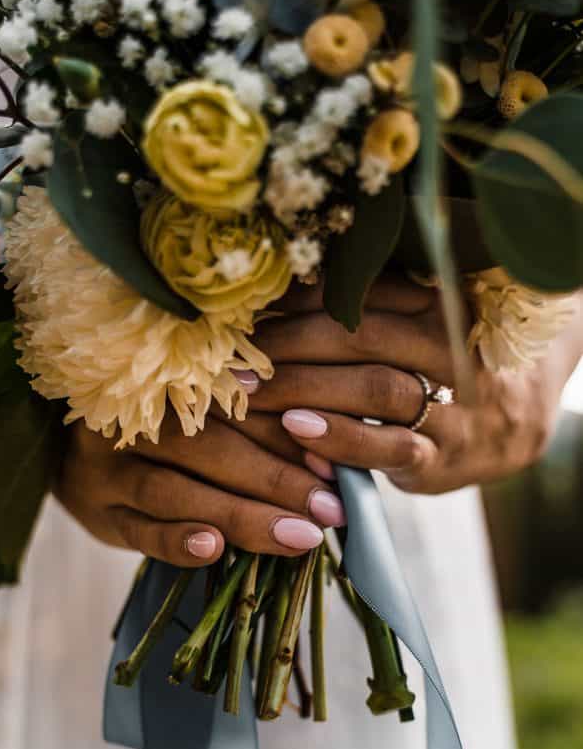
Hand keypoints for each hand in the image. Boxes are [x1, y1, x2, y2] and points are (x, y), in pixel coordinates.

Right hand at [55, 413, 346, 566]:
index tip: (334, 463)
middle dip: (276, 480)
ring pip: (176, 490)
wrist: (73, 454)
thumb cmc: (163, 432)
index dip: (286, 433)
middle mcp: (131, 417)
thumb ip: (254, 418)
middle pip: (208, 447)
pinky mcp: (98, 513)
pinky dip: (176, 541)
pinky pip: (137, 529)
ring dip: (240, 515)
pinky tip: (214, 550)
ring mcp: (107, 466)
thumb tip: (330, 453)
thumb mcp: (199, 411)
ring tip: (299, 538)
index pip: (234, 403)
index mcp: (165, 379)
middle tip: (330, 510)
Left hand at [231, 279, 582, 494]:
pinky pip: (390, 445)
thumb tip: (274, 294)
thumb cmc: (440, 366)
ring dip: (304, 388)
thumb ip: (365, 310)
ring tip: (251, 393)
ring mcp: (449, 402)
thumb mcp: (414, 326)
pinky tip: (297, 430)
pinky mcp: (442, 456)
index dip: (296, 301)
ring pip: (373, 387)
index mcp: (433, 302)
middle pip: (357, 334)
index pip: (356, 292)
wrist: (514, 420)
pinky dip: (341, 437)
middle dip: (287, 344)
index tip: (245, 313)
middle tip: (233, 358)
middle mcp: (446, 346)